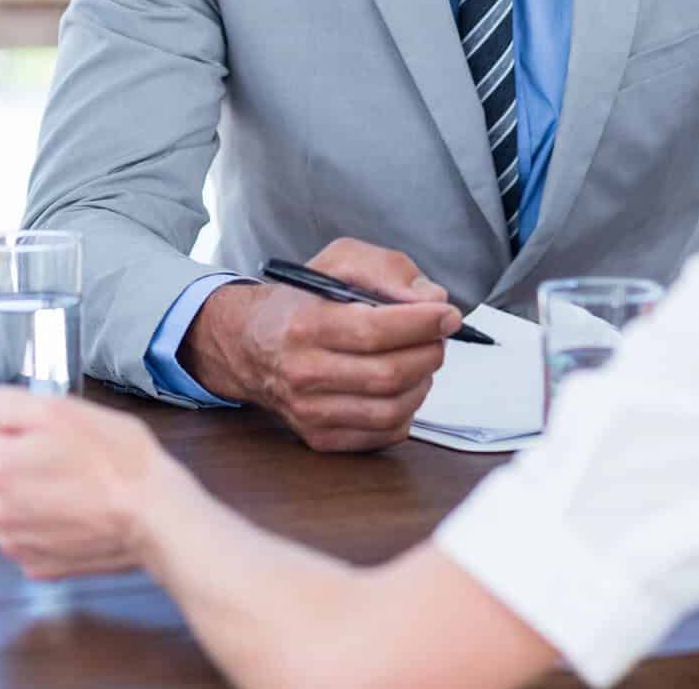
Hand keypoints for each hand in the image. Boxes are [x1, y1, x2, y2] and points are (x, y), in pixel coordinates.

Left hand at [0, 389, 193, 579]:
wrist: (155, 516)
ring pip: (7, 501)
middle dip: (14, 458)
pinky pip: (28, 531)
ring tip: (74, 484)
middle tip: (60, 453)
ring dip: (30, 491)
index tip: (21, 426)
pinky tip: (77, 512)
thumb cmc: (115, 459)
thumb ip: (4, 405)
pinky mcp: (36, 565)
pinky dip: (46, 521)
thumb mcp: (57, 406)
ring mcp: (14, 543)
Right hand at [179, 237, 459, 451]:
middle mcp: (303, 373)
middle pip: (389, 374)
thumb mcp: (339, 262)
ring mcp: (309, 411)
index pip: (374, 331)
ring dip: (422, 383)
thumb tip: (432, 300)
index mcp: (305, 325)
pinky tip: (400, 386)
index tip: (448, 316)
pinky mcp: (319, 437)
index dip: (421, 324)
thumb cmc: (302, 300)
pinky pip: (384, 434)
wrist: (250, 344)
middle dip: (428, 352)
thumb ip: (388, 270)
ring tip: (419, 360)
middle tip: (437, 337)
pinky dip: (406, 411)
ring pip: (392, 410)